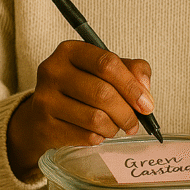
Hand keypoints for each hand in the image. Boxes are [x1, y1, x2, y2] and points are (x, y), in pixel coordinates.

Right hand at [7, 41, 153, 179]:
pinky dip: (99, 138)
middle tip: (134, 123)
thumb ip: (131, 70)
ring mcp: (45, 99)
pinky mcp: (45, 126)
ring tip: (114, 126)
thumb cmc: (79, 89)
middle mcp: (53, 71)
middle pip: (103, 93)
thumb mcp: (104, 71)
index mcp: (70, 51)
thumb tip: (144, 88)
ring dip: (114, 127)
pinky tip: (97, 133)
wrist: (43, 115)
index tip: (146, 103)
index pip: (107, 64)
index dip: (131, 85)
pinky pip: (86, 136)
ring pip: (96, 118)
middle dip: (127, 112)